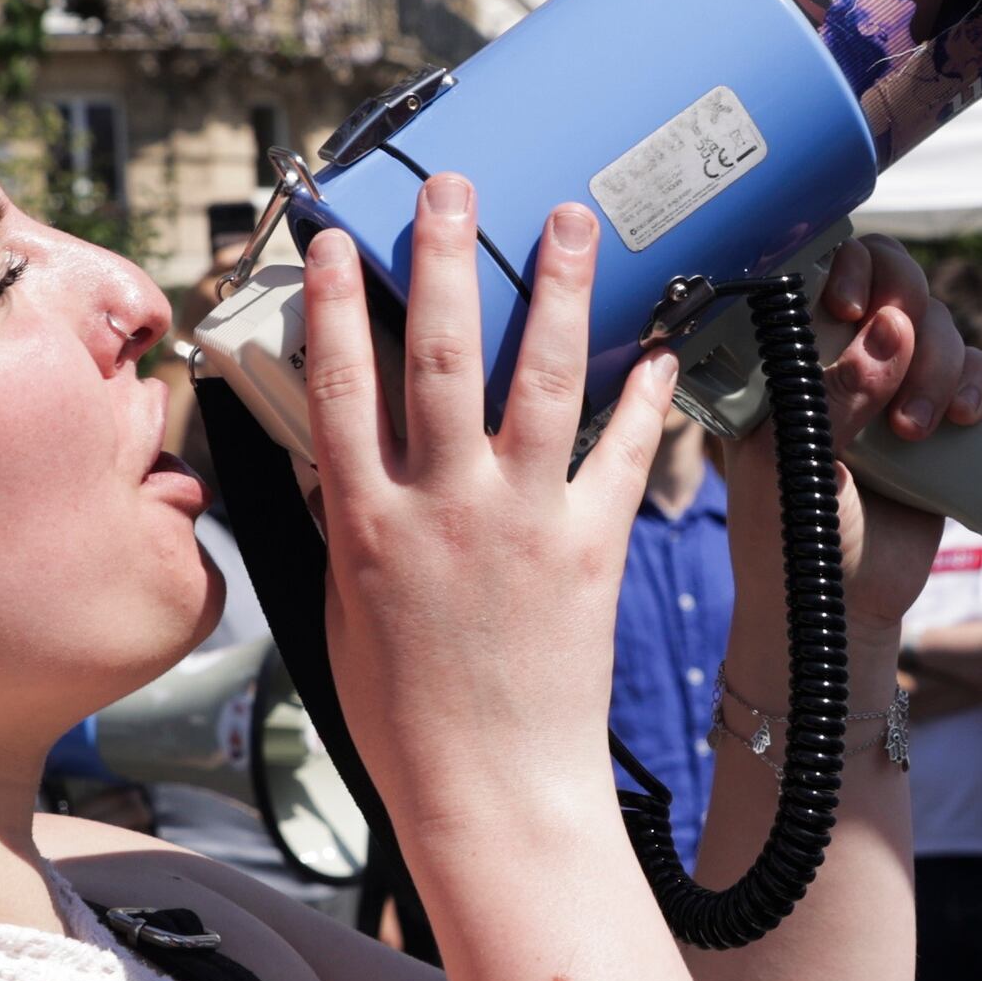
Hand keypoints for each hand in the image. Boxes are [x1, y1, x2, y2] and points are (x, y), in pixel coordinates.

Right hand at [300, 181, 683, 831]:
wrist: (492, 794)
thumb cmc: (405, 721)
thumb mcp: (342, 615)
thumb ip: (339, 525)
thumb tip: (320, 454)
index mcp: (367, 524)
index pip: (340, 386)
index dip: (337, 303)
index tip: (338, 239)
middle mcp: (442, 507)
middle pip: (442, 353)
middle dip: (447, 256)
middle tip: (455, 185)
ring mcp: (522, 523)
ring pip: (541, 378)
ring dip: (557, 288)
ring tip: (570, 218)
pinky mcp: (590, 550)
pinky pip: (623, 456)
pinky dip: (646, 398)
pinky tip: (661, 344)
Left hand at [800, 235, 981, 627]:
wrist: (840, 610)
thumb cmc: (791, 537)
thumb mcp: (793, 463)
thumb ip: (834, 394)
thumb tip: (889, 330)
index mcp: (793, 358)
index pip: (823, 273)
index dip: (847, 269)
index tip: (848, 306)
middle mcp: (849, 361)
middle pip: (896, 287)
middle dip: (905, 314)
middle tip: (896, 353)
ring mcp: (898, 389)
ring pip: (942, 329)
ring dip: (936, 367)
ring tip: (913, 430)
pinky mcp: (944, 421)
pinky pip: (979, 375)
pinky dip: (977, 386)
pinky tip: (957, 418)